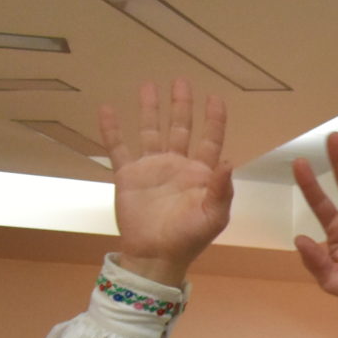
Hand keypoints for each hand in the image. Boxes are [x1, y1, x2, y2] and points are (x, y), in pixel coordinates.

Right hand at [99, 78, 232, 286]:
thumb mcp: (213, 217)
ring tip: (148, 86)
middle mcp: (176, 165)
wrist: (155, 256)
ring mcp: (151, 168)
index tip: (216, 98)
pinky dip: (112, 129)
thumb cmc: (188, 239)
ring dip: (150, 110)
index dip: (214, 120)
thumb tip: (230, 160)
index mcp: (200, 174)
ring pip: (150, 131)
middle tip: (181, 81)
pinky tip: (107, 109)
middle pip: (180, 128)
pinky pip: (118, 148)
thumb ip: (221, 189)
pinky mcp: (128, 175)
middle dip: (181, 105)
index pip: (210, 140)